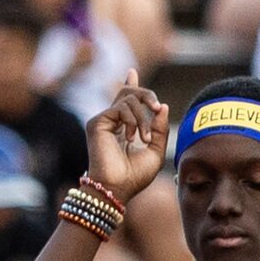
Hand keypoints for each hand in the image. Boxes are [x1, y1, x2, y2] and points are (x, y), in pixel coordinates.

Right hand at [85, 70, 170, 201]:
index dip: (130, 85)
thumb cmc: (135, 176)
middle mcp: (111, 122)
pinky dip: (133, 121)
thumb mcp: (155, 151)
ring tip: (144, 139)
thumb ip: (160, 128)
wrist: (118, 188)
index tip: (131, 72)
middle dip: (147, 95)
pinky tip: (133, 138)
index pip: (126, 101)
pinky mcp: (97, 123)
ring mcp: (103, 121)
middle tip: (156, 108)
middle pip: (129, 93)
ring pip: (128, 98)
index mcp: (123, 128)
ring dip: (143, 118)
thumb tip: (162, 106)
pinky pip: (121, 108)